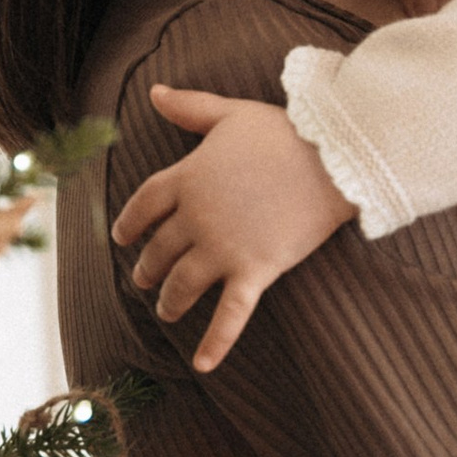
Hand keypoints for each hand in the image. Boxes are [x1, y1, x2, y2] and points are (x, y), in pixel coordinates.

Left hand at [107, 89, 356, 368]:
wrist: (334, 157)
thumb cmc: (286, 132)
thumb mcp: (232, 113)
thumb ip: (191, 107)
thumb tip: (154, 92)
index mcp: (188, 177)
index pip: (145, 205)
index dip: (129, 223)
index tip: (121, 238)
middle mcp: (198, 216)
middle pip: (160, 249)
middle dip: (148, 268)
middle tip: (142, 281)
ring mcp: (224, 247)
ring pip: (184, 283)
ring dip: (169, 301)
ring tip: (164, 311)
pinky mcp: (256, 270)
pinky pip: (230, 314)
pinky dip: (215, 341)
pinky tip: (202, 364)